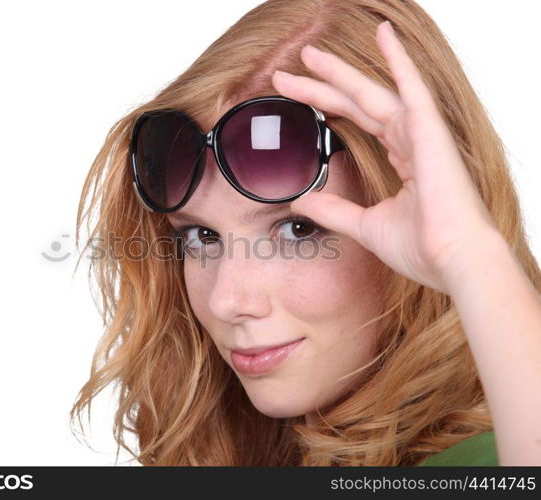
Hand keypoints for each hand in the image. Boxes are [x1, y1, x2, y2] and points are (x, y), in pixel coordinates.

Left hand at [272, 20, 498, 294]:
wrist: (452, 262)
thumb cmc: (422, 248)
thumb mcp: (365, 225)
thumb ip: (334, 209)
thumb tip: (301, 202)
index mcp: (402, 159)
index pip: (355, 121)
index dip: (324, 106)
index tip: (291, 96)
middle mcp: (411, 140)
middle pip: (357, 102)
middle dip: (321, 86)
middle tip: (285, 72)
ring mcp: (422, 133)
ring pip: (372, 92)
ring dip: (339, 73)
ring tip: (307, 55)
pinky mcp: (431, 132)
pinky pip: (412, 88)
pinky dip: (399, 60)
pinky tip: (383, 35)